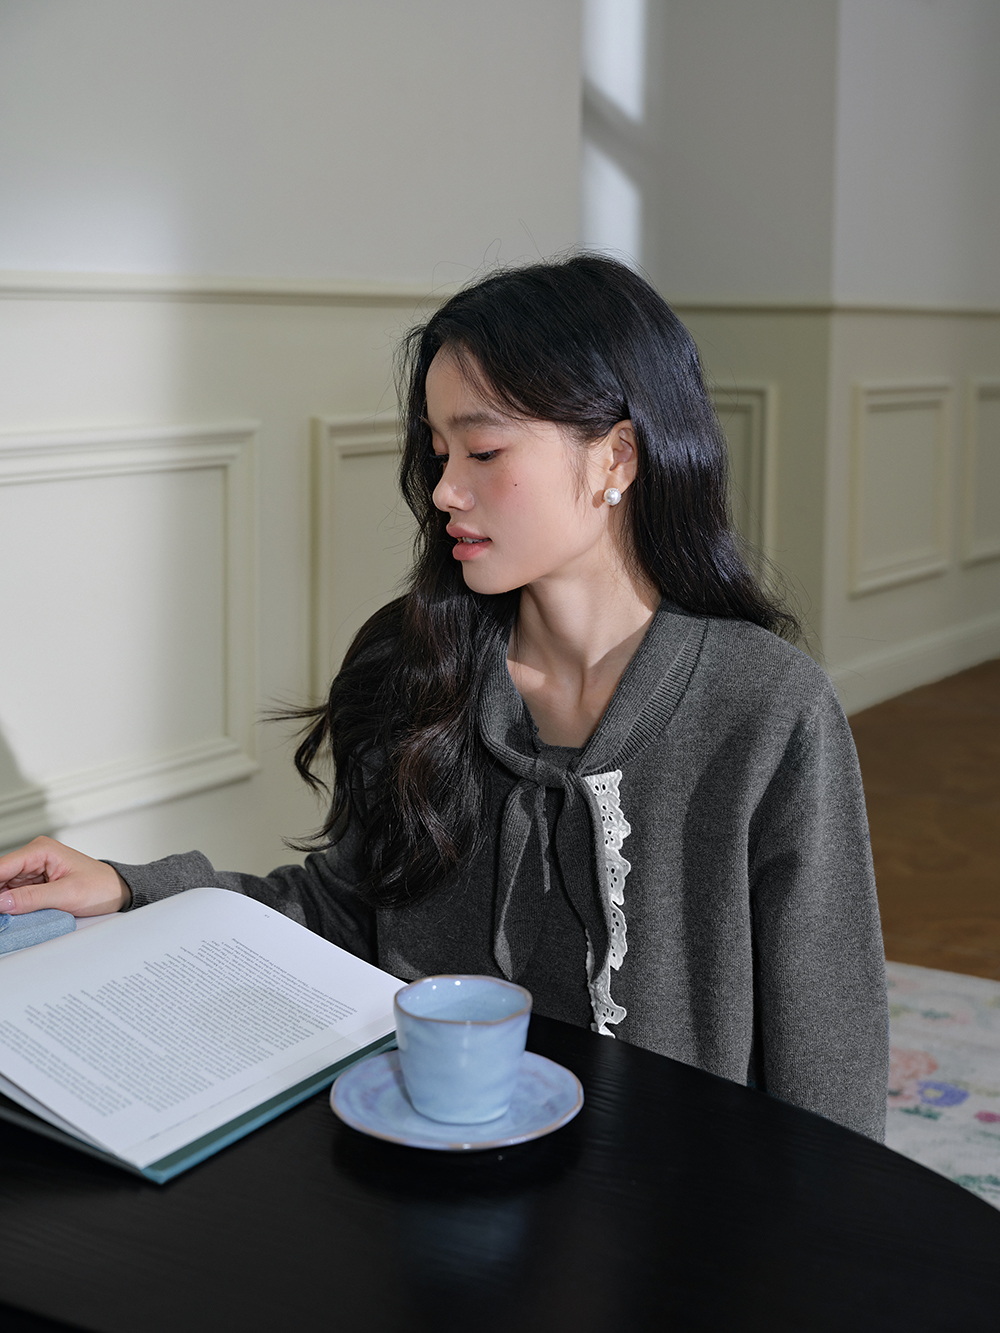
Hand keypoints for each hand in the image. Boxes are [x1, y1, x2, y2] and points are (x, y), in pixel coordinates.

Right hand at [0, 836, 129, 916]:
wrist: (117, 891)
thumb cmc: (101, 886)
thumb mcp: (67, 894)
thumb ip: (32, 898)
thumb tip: (2, 902)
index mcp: (41, 850)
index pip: (2, 867)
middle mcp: (34, 856)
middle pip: (0, 877)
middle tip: (2, 917)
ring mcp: (33, 870)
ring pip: (4, 888)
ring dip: (3, 903)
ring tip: (6, 919)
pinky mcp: (35, 884)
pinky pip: (14, 895)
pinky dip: (10, 906)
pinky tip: (10, 916)